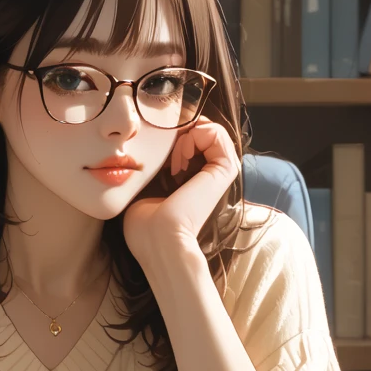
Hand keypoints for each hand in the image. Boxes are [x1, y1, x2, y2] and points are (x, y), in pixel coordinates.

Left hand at [123, 117, 238, 272]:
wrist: (160, 241)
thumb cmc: (145, 225)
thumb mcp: (144, 187)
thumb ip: (151, 168)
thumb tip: (144, 145)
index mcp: (194, 179)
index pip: (191, 138)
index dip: (171, 133)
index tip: (155, 152)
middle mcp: (211, 174)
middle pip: (201, 130)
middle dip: (178, 130)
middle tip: (164, 155)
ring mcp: (220, 171)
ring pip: (209, 129)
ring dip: (185, 135)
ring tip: (172, 159)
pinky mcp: (225, 169)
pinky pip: (215, 132)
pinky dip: (194, 135)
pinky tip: (180, 158)